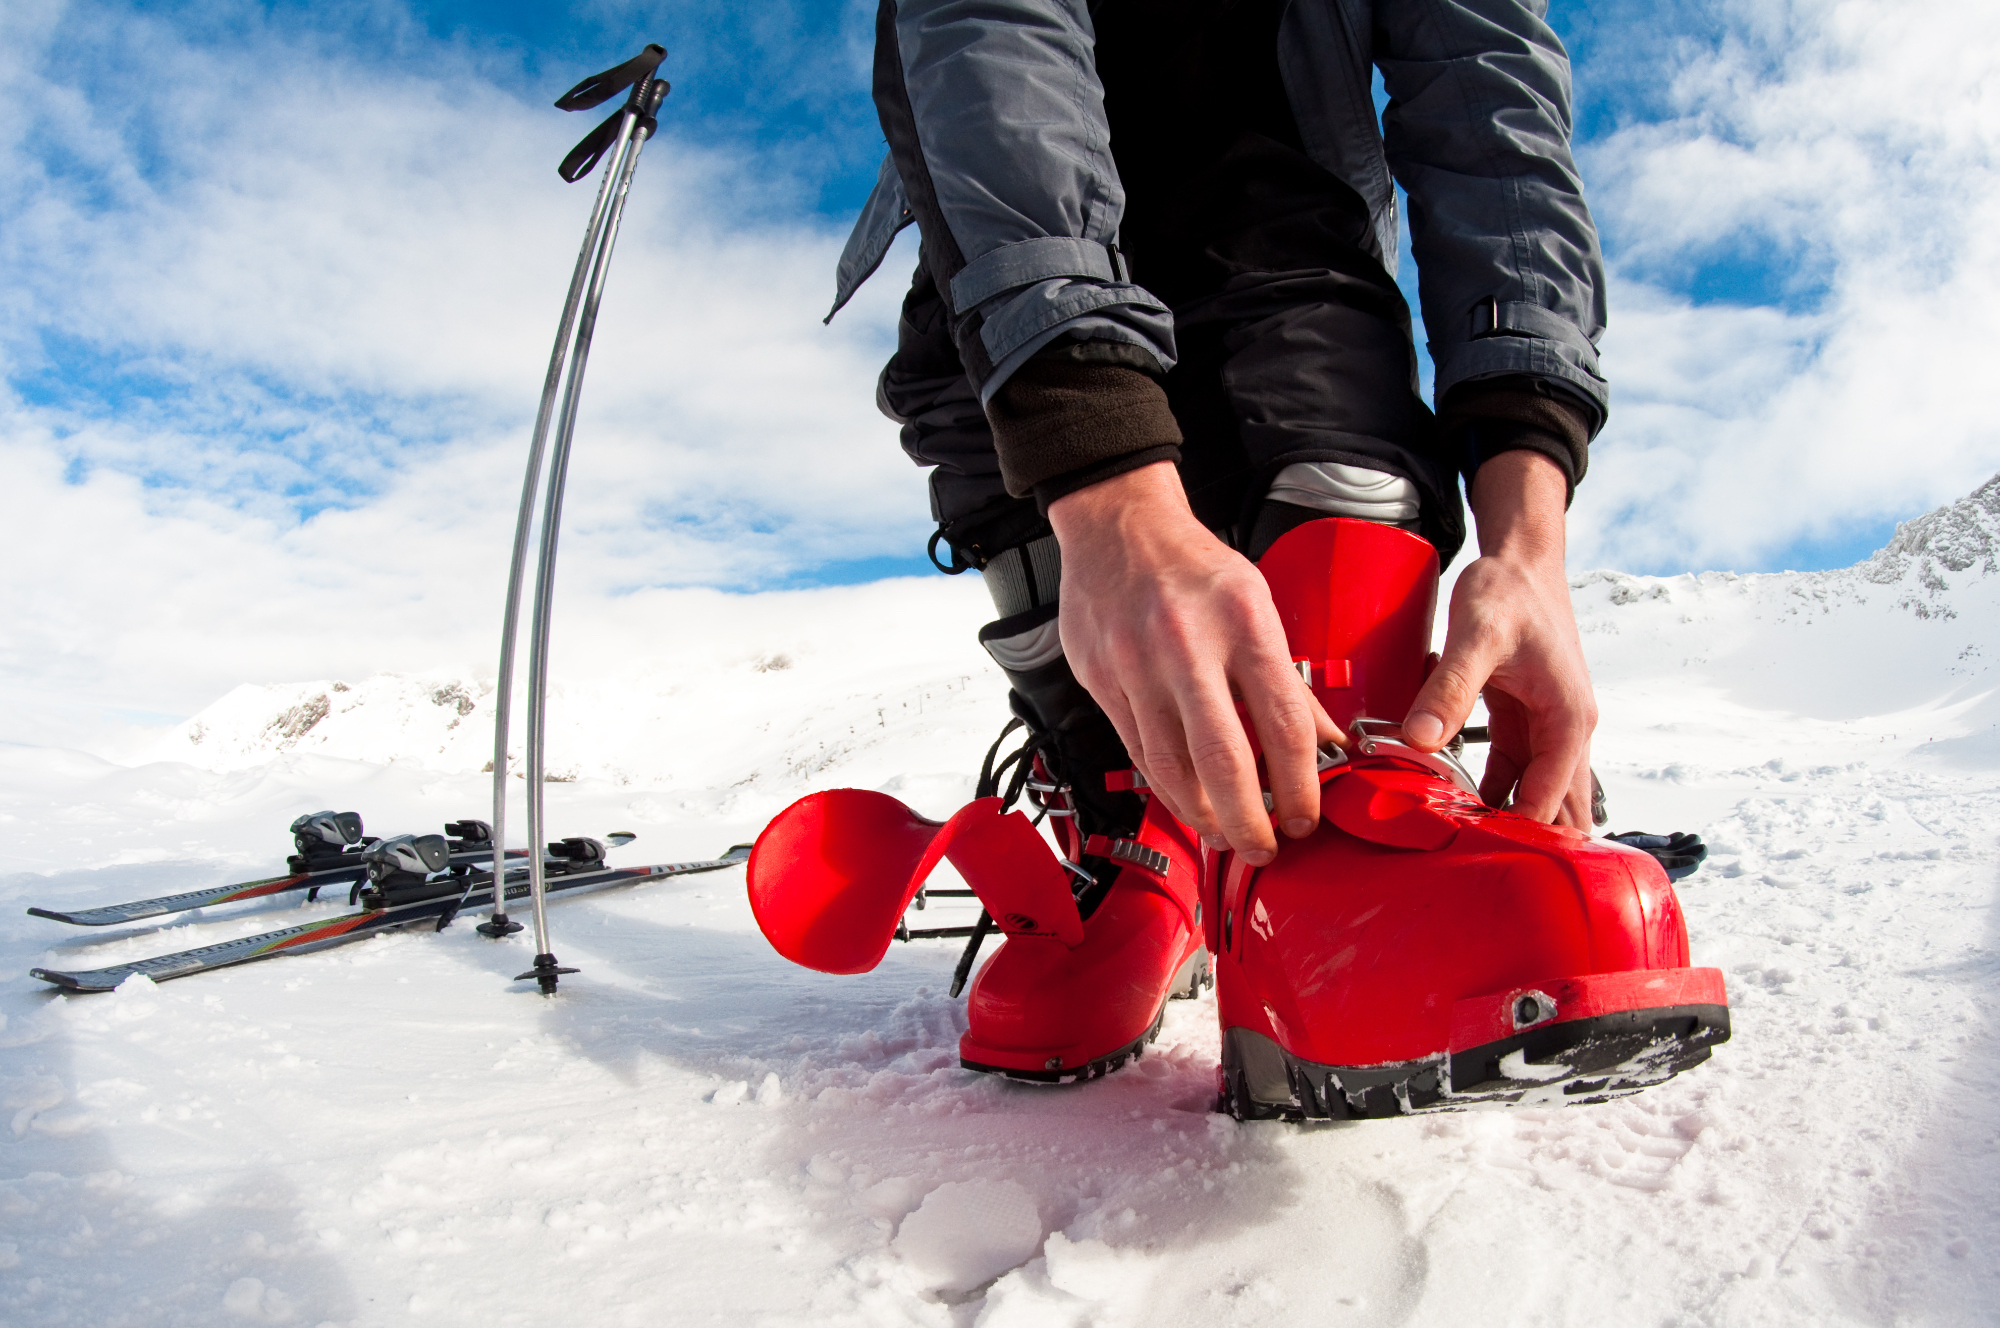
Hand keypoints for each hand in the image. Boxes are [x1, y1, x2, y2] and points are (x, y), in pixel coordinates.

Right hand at [1047, 462, 1340, 864]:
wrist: (1117, 528)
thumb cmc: (1192, 567)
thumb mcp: (1256, 603)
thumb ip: (1285, 679)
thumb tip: (1324, 745)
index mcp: (1241, 620)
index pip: (1282, 721)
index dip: (1299, 783)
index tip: (1306, 817)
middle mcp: (1186, 644)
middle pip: (1223, 757)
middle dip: (1249, 818)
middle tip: (1265, 848)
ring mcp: (1137, 665)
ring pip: (1172, 765)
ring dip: (1203, 815)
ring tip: (1225, 836)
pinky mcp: (1102, 680)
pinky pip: (1138, 752)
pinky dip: (1166, 789)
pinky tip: (1188, 806)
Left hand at [1403, 450, 1596, 825]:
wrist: (1521, 560)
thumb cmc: (1510, 593)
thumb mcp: (1476, 637)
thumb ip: (1449, 689)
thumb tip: (1421, 739)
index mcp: (1568, 720)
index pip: (1549, 798)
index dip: (1516, 833)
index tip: (1478, 860)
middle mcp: (1568, 732)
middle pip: (1558, 809)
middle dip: (1526, 843)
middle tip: (1475, 875)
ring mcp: (1548, 730)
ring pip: (1537, 795)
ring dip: (1507, 822)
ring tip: (1464, 856)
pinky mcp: (1524, 724)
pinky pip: (1513, 774)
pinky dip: (1492, 795)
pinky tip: (1460, 816)